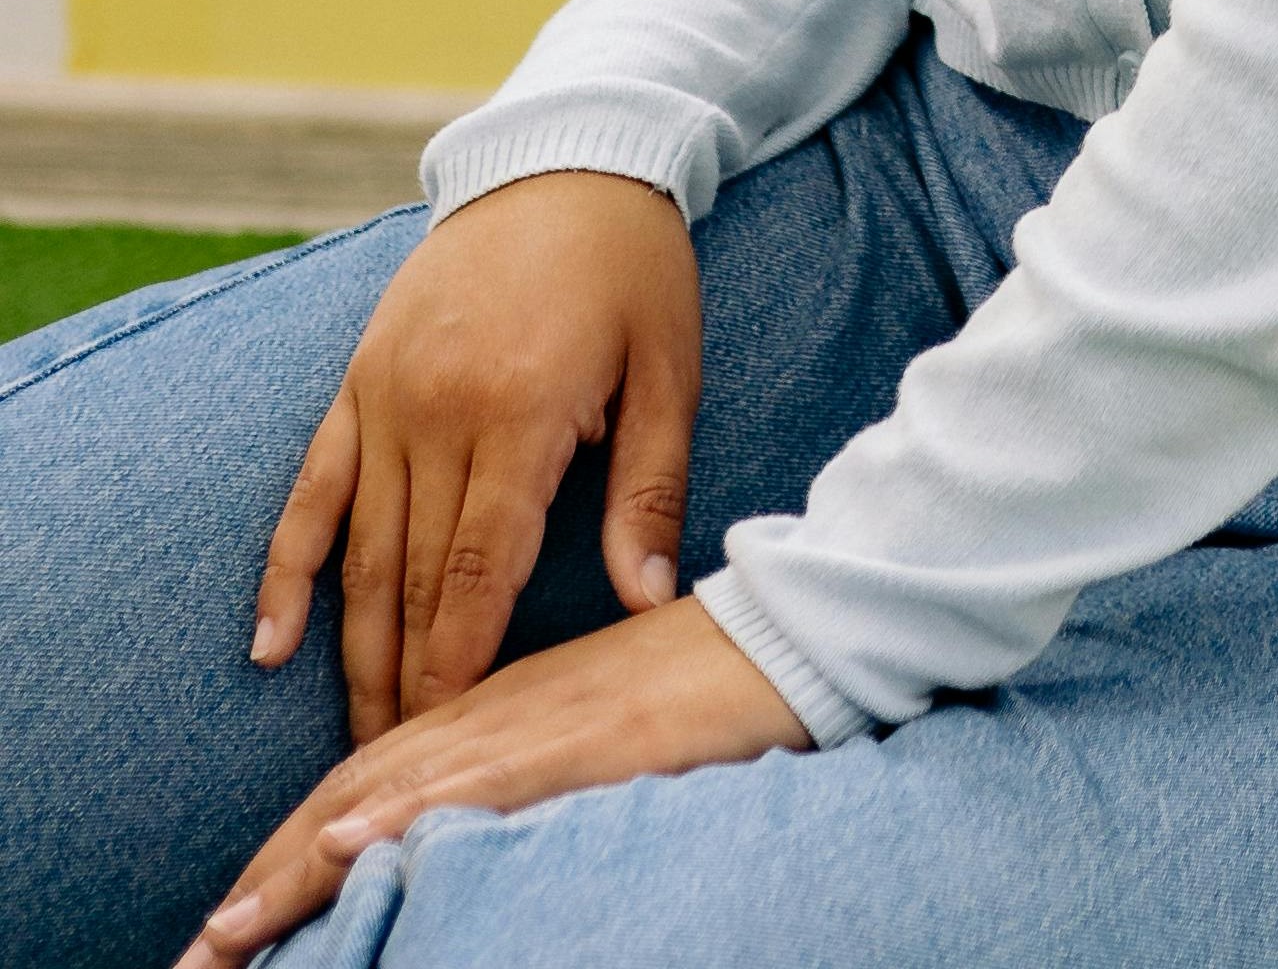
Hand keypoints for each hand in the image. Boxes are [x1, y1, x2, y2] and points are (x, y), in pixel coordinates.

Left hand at [182, 595, 807, 963]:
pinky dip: (407, 815)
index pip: (362, 785)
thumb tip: (453, 832)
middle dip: (264, 881)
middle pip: (352, 796)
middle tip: (196, 956)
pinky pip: (481, 781)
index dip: (285, 855)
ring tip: (228, 932)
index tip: (225, 925)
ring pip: (394, 795)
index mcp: (493, 708)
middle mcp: (494, 712)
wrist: (796, 626)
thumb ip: (527, 765)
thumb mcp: (598, 729)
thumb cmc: (709, 683)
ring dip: (298, 869)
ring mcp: (535, 724)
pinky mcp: (585, 739)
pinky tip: (352, 845)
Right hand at [256, 169, 702, 743]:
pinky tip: (267, 644)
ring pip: (360, 550)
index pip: (482, 567)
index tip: (457, 733)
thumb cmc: (634, 269)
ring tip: (355, 737)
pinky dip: (286, 571)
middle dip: (407, 681)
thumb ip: (648, 489)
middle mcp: (439, 411)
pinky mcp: (355, 384)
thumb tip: (644, 598)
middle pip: (413, 576)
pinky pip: (310, 493)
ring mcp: (386, 398)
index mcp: (524, 409)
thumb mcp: (669, 369)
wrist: (566, 159)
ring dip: (353, 649)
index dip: (464, 658)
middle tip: (400, 770)